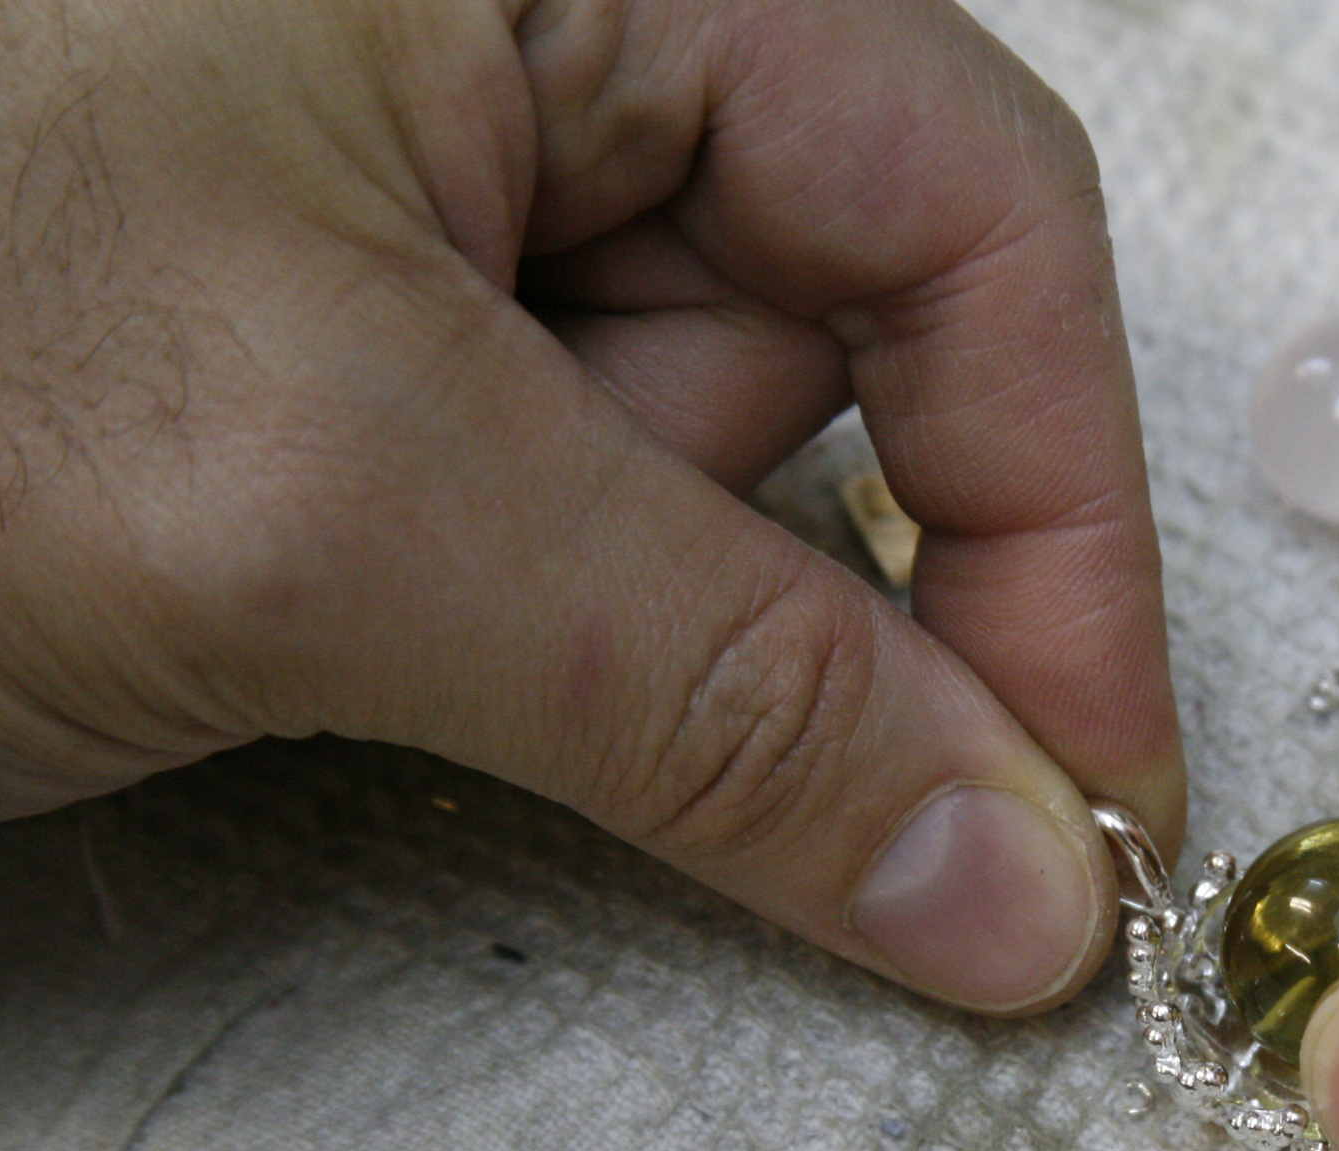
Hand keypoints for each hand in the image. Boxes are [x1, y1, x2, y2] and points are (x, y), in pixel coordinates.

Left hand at [0, 0, 1177, 1013]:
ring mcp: (383, 152)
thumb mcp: (319, 502)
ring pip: (661, 444)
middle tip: (523, 644)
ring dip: (561, 595)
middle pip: (826, 331)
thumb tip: (1014, 876)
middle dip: (743, 559)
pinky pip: (515, 492)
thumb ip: (724, 693)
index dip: (1057, 521)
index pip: (969, 210)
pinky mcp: (297, 307)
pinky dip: (466, 609)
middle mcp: (497, 6)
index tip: (1075, 803)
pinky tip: (263, 580)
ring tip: (285, 569)